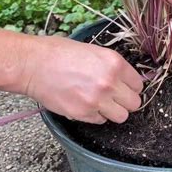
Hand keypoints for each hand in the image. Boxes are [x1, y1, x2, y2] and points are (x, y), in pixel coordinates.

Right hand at [22, 37, 142, 123]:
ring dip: (113, 111)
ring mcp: (97, 100)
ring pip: (121, 116)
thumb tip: (125, 79)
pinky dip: (96, 115)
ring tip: (101, 103)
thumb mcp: (93, 51)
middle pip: (134, 103)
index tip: (124, 87)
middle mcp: (109, 83)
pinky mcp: (83, 113)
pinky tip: (85, 104)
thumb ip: (112, 66)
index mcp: (114, 63)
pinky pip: (101, 121)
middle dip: (125, 101)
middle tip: (114, 98)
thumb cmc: (59, 53)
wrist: (33, 65)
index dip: (131, 87)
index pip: (138, 84)